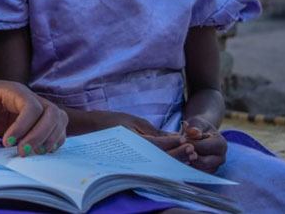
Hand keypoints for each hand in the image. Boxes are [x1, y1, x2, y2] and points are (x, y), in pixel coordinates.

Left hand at [0, 80, 66, 156]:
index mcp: (15, 91)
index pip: (31, 107)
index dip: (23, 126)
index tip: (6, 143)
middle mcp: (31, 98)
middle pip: (51, 113)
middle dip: (40, 135)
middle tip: (22, 152)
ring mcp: (38, 108)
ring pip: (58, 120)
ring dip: (50, 139)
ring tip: (33, 154)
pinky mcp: (39, 121)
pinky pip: (57, 129)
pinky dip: (53, 141)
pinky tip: (40, 152)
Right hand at [82, 111, 196, 163]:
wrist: (94, 129)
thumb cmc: (114, 121)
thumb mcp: (135, 121)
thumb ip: (154, 131)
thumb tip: (175, 135)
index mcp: (133, 141)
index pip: (157, 145)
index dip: (172, 143)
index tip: (184, 139)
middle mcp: (134, 154)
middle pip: (160, 158)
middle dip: (177, 154)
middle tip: (191, 149)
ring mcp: (134, 160)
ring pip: (158, 163)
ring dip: (174, 159)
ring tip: (188, 154)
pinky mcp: (135, 162)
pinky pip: (153, 164)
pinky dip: (165, 161)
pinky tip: (175, 157)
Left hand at [180, 118, 226, 172]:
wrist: (200, 132)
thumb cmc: (198, 127)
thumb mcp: (197, 123)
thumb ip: (195, 127)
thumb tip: (195, 133)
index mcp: (221, 144)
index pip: (204, 147)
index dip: (190, 144)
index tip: (179, 140)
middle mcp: (221, 157)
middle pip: (204, 162)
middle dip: (189, 156)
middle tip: (177, 150)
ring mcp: (215, 166)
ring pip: (200, 170)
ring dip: (188, 163)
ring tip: (179, 155)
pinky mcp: (207, 172)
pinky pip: (197, 174)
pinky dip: (188, 168)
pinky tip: (180, 160)